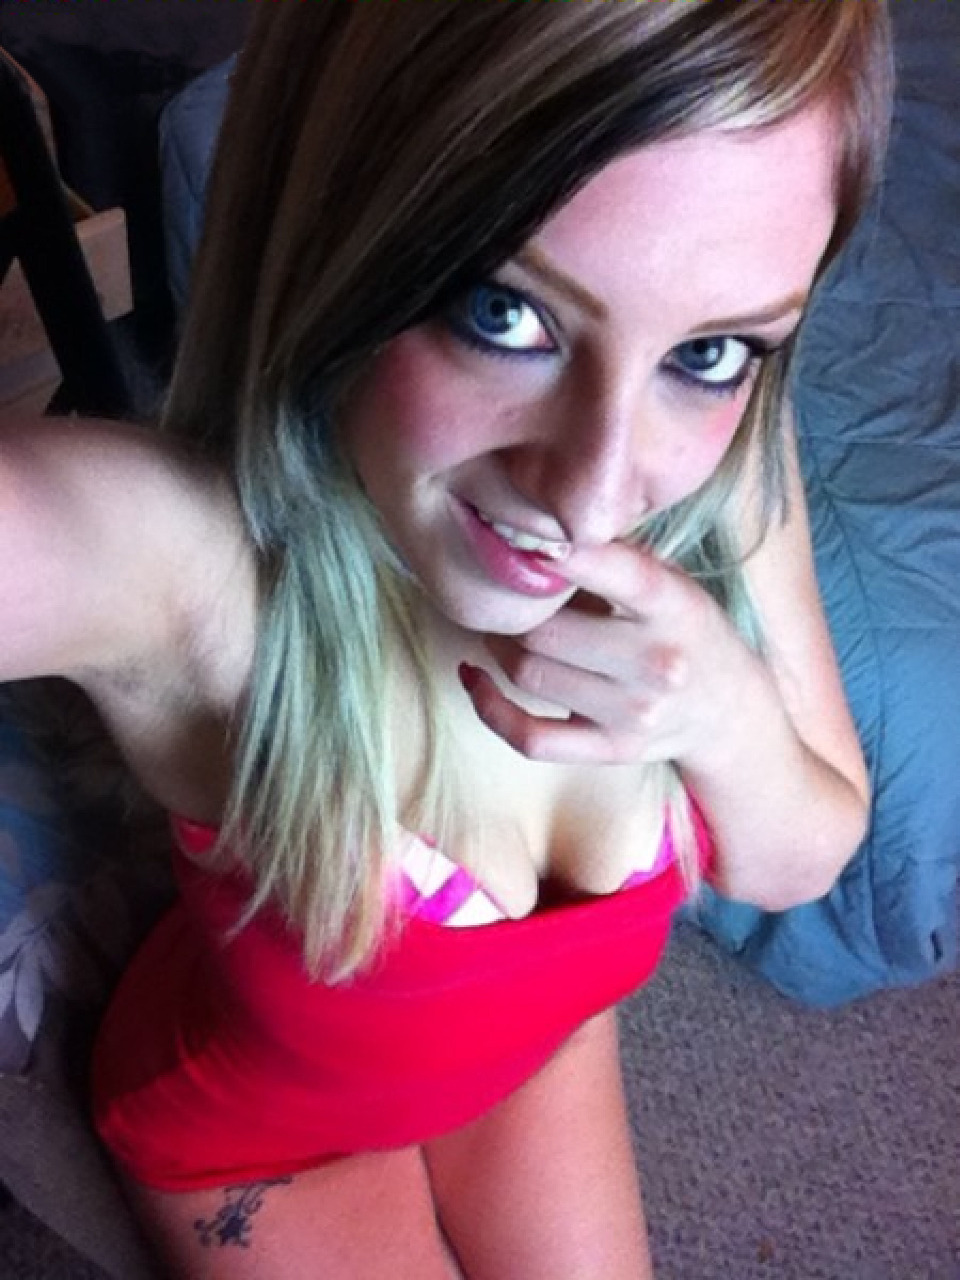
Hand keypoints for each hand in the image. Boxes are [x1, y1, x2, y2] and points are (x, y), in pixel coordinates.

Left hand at [459, 541, 766, 767]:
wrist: (728, 713)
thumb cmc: (688, 632)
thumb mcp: (675, 583)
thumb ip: (620, 558)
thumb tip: (543, 526)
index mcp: (674, 607)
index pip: (615, 571)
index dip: (561, 553)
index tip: (525, 539)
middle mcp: (655, 662)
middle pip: (547, 629)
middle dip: (513, 609)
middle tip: (505, 593)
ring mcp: (632, 713)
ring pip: (530, 674)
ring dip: (498, 647)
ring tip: (500, 629)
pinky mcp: (609, 750)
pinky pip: (530, 736)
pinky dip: (489, 707)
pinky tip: (474, 676)